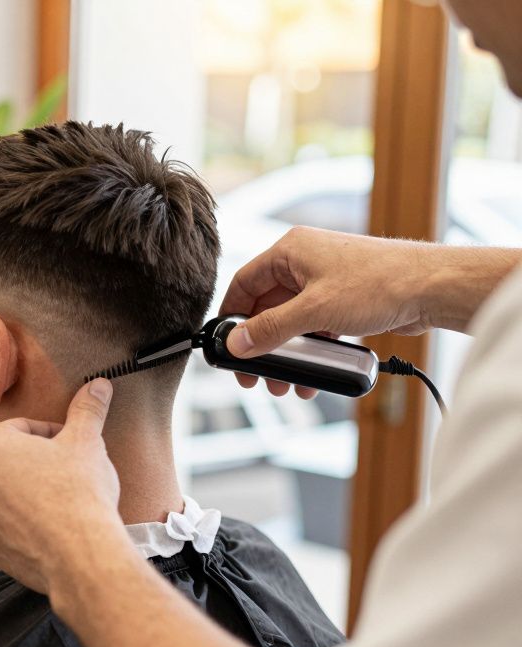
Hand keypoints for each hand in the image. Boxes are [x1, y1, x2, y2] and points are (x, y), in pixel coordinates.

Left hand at [0, 379, 124, 594]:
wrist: (80, 554)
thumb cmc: (79, 492)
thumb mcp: (86, 442)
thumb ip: (87, 410)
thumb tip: (98, 384)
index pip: (22, 430)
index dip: (53, 436)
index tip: (73, 448)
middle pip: (10, 462)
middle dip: (37, 464)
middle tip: (68, 473)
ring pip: (5, 495)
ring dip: (28, 493)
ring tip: (60, 501)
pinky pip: (6, 527)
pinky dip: (24, 524)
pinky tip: (51, 527)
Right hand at [219, 227, 434, 396]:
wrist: (434, 288)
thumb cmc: (379, 284)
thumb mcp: (314, 311)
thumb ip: (270, 330)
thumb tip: (236, 344)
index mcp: (290, 250)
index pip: (244, 283)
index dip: (231, 317)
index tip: (226, 346)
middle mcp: (305, 261)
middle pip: (267, 307)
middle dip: (263, 345)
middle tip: (257, 375)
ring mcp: (326, 279)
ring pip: (292, 320)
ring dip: (287, 352)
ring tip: (287, 382)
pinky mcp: (345, 298)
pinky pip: (316, 325)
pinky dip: (311, 349)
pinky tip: (314, 373)